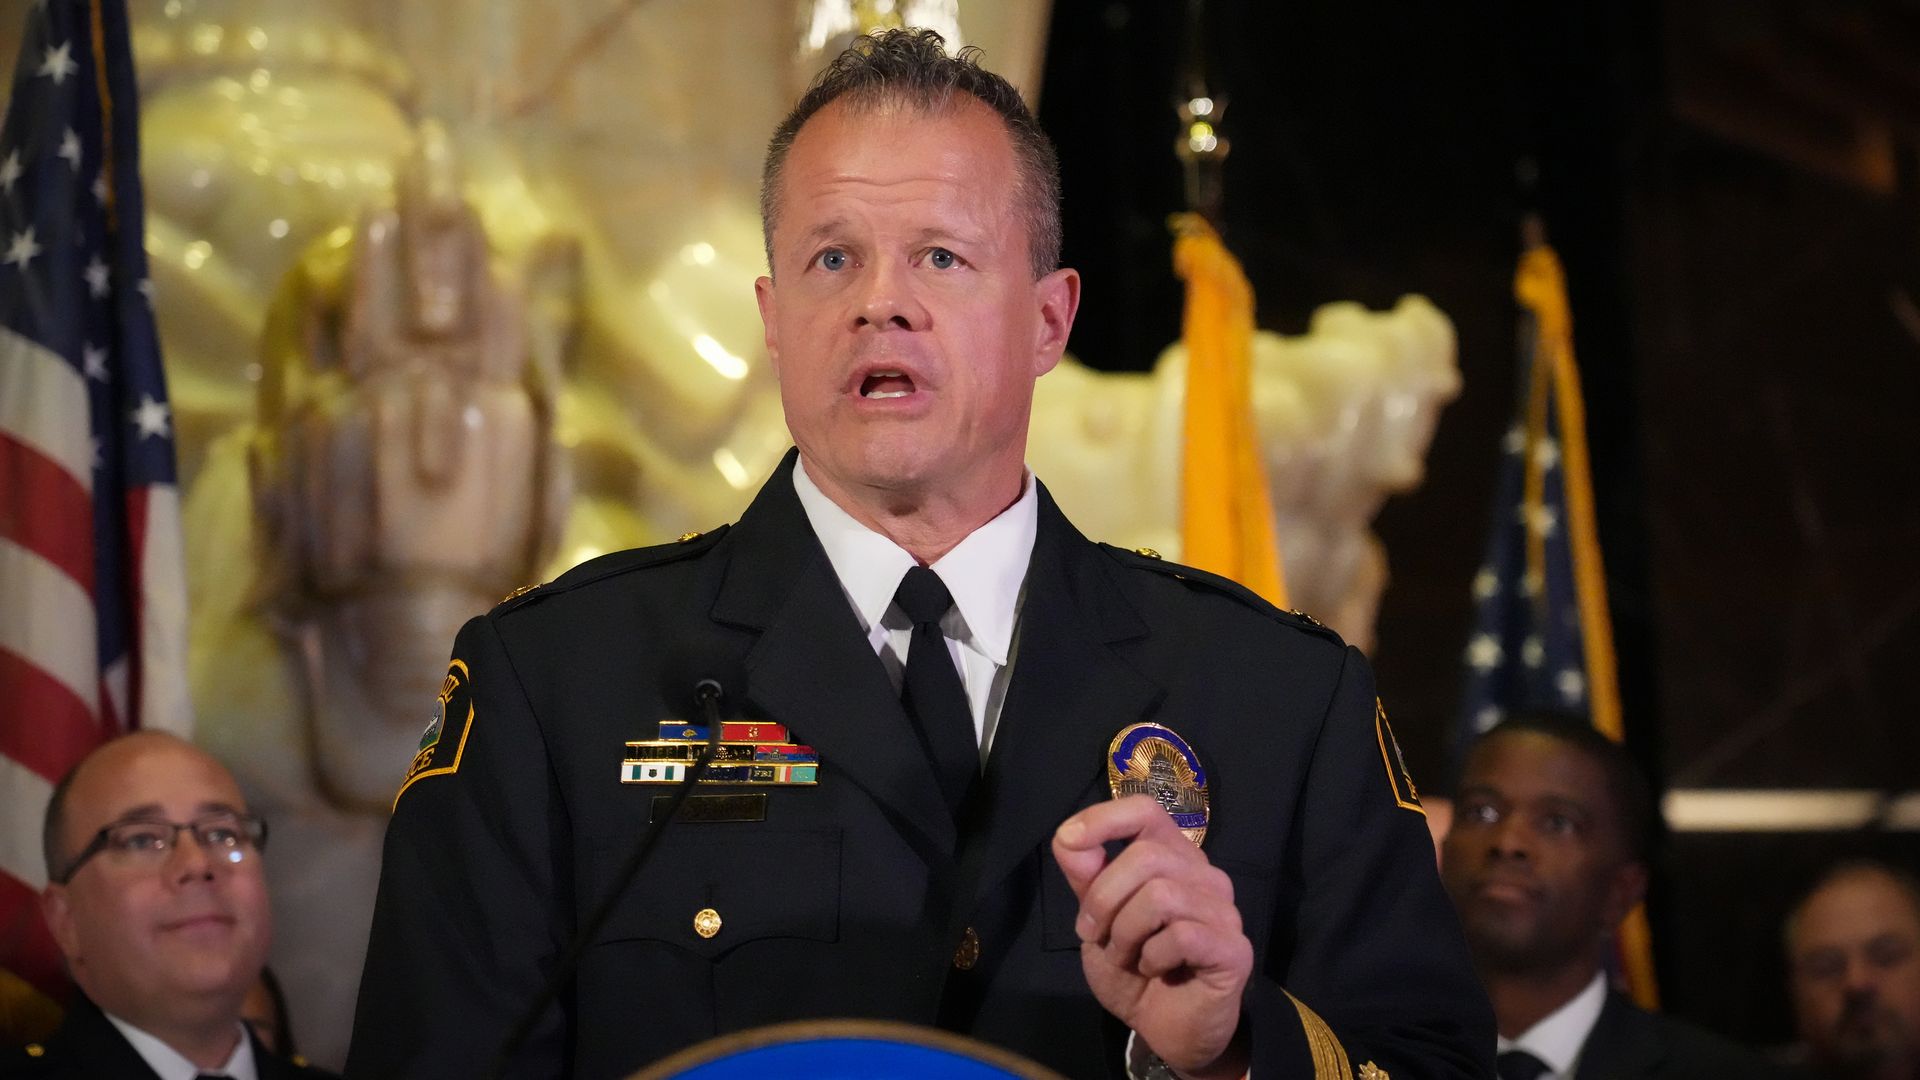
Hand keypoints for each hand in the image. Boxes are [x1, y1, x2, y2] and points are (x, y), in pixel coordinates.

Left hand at [1052, 796, 1252, 1078]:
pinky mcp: (1233, 949)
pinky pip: (1182, 935)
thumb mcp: (1096, 922)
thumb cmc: (1134, 968)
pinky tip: (1155, 969)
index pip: (1145, 810)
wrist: (1165, 1029)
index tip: (1070, 843)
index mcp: (1171, 857)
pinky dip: (1153, 957)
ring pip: (1161, 895)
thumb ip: (1086, 879)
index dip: (1104, 818)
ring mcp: (1223, 910)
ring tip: (1126, 957)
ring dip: (1125, 933)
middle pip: (1145, 856)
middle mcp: (1203, 874)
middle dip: (1104, 899)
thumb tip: (1069, 835)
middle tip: (1095, 935)